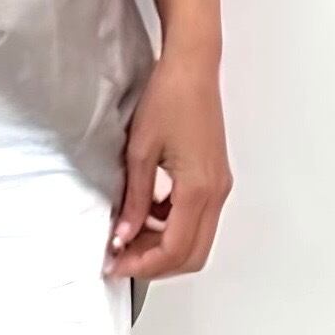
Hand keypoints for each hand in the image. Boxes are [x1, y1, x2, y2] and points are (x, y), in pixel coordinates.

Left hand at [108, 46, 231, 287]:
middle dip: (156, 264)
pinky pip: (197, 218)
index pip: (174, 249)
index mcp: (198, 189)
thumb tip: (123, 235)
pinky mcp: (214, 178)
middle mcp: (215, 192)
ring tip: (128, 237)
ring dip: (164, 246)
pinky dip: (172, 227)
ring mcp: (218, 186)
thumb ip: (135, 200)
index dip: (143, 265)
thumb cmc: (170, 98)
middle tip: (122, 258)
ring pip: (196, 239)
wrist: (192, 69)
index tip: (116, 264)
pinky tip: (146, 215)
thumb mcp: (140, 152)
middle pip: (191, 254)